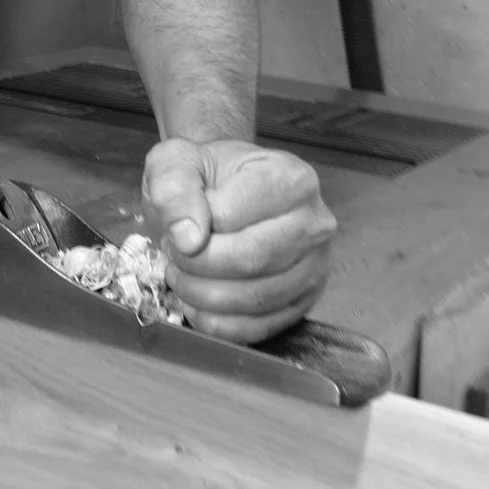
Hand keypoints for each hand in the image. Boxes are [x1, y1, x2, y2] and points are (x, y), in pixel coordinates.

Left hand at [142, 138, 334, 343]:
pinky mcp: (303, 299)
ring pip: (256, 298)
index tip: (172, 230)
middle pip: (250, 260)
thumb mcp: (176, 161)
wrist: (220, 190)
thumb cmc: (204, 175)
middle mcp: (314, 223)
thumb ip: (175, 190)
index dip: (190, 231)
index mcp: (290, 179)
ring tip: (182, 275)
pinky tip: (197, 303)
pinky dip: (219, 324)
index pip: (232, 218)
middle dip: (195, 267)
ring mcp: (315, 265)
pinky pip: (261, 327)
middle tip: (173, 256)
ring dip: (203, 296)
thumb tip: (188, 238)